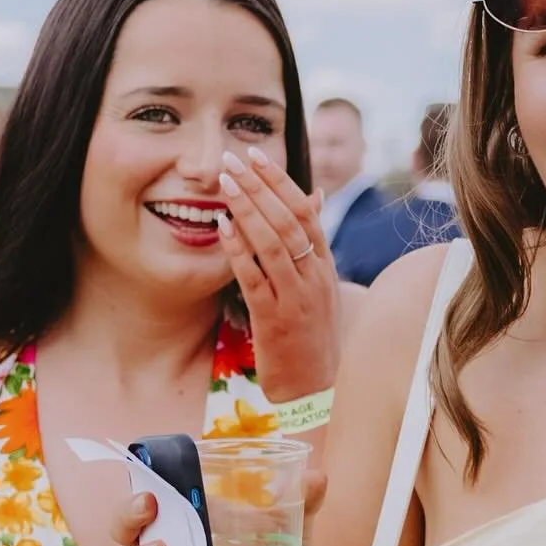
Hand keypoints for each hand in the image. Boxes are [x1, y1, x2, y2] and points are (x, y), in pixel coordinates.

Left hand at [218, 147, 338, 402]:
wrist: (317, 391)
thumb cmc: (311, 337)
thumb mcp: (318, 286)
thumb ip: (312, 243)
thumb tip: (314, 194)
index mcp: (324, 268)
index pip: (306, 213)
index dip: (280, 181)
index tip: (255, 154)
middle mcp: (315, 279)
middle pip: (289, 221)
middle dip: (260, 186)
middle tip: (233, 158)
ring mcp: (297, 300)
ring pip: (274, 244)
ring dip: (248, 209)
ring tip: (225, 183)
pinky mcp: (276, 321)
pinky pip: (256, 278)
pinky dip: (238, 250)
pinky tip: (222, 227)